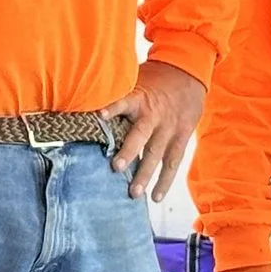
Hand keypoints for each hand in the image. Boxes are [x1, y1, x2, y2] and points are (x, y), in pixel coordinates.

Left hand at [107, 60, 203, 201]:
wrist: (188, 73)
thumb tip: (82, 95)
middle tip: (116, 167)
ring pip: (157, 154)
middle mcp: (154, 115)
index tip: (99, 116)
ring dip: (145, 174)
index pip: (123, 102)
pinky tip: (156, 197)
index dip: (112, 108)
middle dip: (129, 152)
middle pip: (141, 135)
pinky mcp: (181, 137)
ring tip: (134, 193)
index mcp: (139, 98)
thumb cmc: (154, 78)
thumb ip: (115, 91)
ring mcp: (169, 128)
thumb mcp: (134, 77)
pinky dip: (165, 180)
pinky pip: (173, 162)